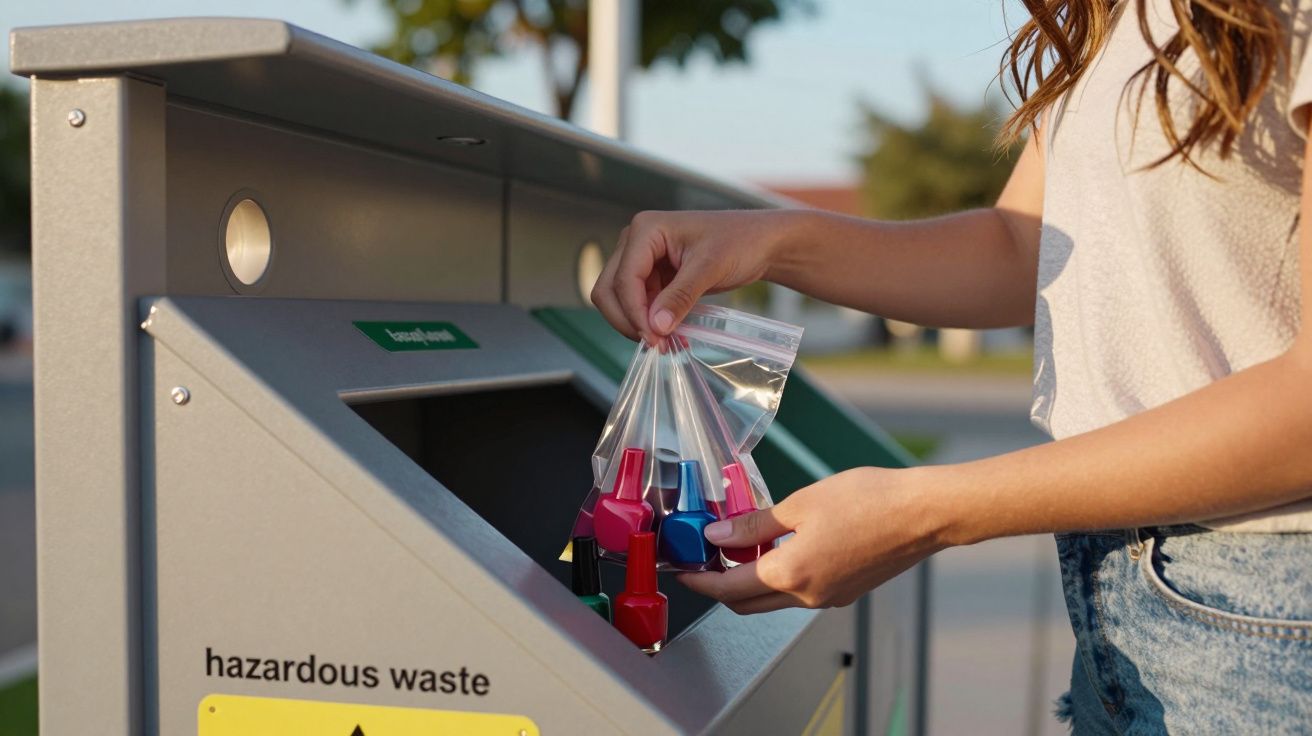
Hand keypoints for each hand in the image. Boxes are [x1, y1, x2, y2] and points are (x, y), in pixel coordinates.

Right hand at [590, 209, 796, 342]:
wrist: (760, 242)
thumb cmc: (739, 242)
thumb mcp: (710, 268)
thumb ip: (680, 296)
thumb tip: (656, 327)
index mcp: (645, 229)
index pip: (623, 279)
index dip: (634, 313)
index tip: (655, 339)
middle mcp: (635, 242)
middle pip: (609, 290)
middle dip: (629, 320)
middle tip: (656, 345)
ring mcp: (642, 259)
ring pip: (620, 301)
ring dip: (638, 324)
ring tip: (667, 344)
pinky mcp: (652, 276)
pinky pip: (639, 304)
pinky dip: (651, 322)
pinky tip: (673, 335)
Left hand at [678, 466, 951, 612]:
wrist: (923, 514)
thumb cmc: (869, 501)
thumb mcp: (801, 503)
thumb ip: (754, 524)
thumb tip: (717, 536)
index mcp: (790, 574)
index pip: (728, 588)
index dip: (699, 580)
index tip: (682, 569)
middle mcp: (807, 596)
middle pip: (747, 603)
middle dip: (720, 585)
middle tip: (705, 559)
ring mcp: (828, 598)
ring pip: (773, 599)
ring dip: (751, 581)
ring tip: (741, 545)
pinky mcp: (845, 592)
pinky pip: (799, 592)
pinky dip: (779, 577)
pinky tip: (779, 547)